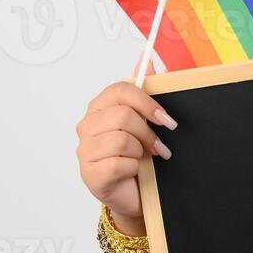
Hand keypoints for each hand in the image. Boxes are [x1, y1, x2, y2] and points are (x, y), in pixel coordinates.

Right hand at [74, 68, 176, 233]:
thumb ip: (144, 89)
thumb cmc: (139, 155)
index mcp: (99, 108)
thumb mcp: (145, 121)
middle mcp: (87, 126)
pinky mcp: (89, 174)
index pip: (121, 91)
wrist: (136, 194)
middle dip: (148, 132)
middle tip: (159, 146)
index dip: (148, 103)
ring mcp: (85, 151)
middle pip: (122, 116)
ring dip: (140, 152)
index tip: (167, 119)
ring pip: (121, 140)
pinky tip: (133, 172)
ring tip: (144, 159)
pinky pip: (118, 164)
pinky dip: (133, 169)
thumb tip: (145, 57)